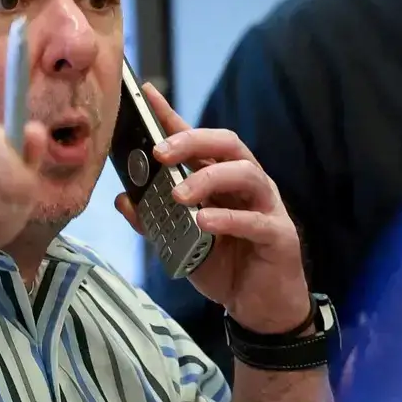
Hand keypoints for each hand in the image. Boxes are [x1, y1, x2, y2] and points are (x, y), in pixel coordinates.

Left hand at [117, 84, 310, 334]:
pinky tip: (204, 222)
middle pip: (226, 144)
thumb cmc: (224, 265)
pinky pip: (256, 221)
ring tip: (178, 195)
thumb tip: (122, 198)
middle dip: (192, 141)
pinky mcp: (279, 236)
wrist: (261, 307)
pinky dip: (228, 219)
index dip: (172, 116)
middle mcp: (246, 185)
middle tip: (160, 153)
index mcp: (222, 180)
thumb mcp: (180, 243)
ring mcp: (266, 207)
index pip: (197, 140)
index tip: (145, 94)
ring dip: (209, 178)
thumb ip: (154, 221)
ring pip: (246, 173)